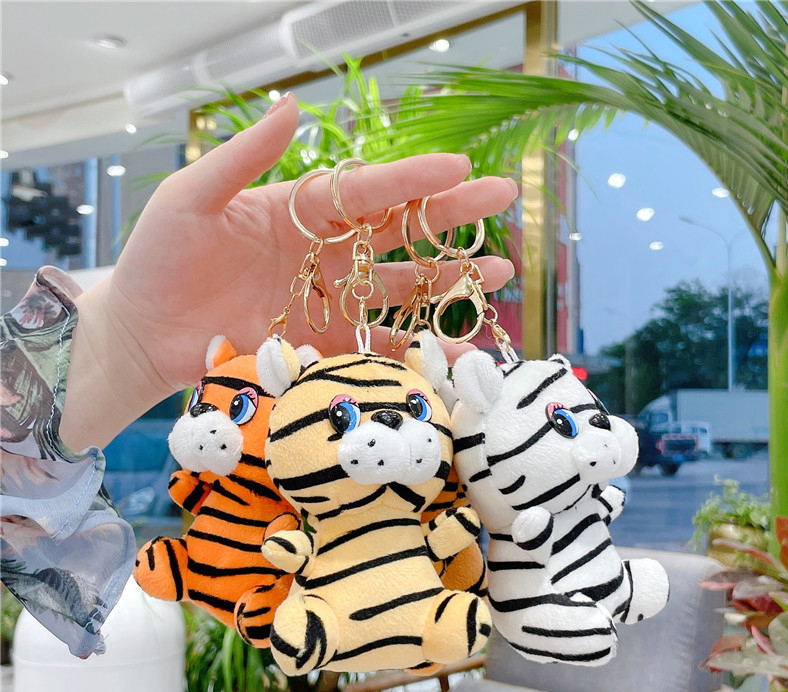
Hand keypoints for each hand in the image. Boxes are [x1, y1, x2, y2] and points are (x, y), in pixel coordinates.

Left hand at [61, 93, 516, 449]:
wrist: (145, 330)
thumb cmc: (160, 257)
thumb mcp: (192, 198)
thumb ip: (242, 158)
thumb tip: (290, 106)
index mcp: (298, 210)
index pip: (366, 190)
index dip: (411, 178)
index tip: (459, 165)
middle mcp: (324, 252)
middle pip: (398, 232)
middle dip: (451, 216)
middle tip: (502, 198)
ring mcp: (328, 300)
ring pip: (401, 288)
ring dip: (451, 281)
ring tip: (500, 272)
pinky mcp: (323, 344)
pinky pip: (378, 346)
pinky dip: (418, 349)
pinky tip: (459, 348)